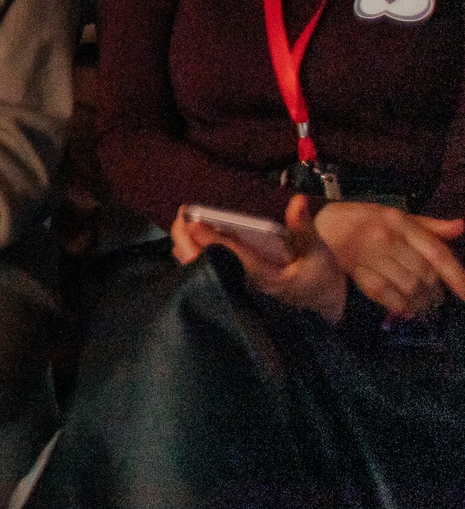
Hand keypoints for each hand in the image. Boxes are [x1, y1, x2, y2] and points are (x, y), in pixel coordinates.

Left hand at [177, 195, 355, 322]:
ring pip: (200, 273)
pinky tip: (189, 241)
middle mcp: (246, 288)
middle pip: (205, 266)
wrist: (326, 308)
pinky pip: (204, 276)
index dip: (210, 240)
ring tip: (182, 225)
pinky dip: (193, 257)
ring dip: (187, 248)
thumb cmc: (320, 278)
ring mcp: (237, 292)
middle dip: (188, 241)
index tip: (194, 222)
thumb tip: (298, 200)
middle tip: (182, 217)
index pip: (232, 258)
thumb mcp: (317, 252)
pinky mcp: (233, 291)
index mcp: (266, 278)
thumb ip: (304, 227)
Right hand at [309, 200, 464, 319]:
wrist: (320, 222)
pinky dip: (399, 305)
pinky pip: (386, 295)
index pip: (435, 252)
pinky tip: (404, 306)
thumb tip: (462, 226)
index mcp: (400, 221)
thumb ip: (430, 226)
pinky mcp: (354, 270)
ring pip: (409, 286)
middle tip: (435, 297)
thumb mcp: (395, 216)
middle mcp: (385, 237)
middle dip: (435, 290)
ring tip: (421, 304)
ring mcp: (369, 254)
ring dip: (420, 300)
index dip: (456, 275)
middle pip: (425, 273)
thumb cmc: (363, 219)